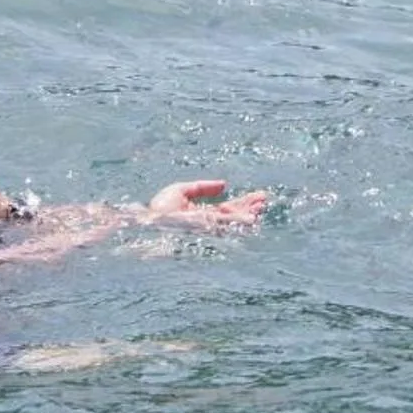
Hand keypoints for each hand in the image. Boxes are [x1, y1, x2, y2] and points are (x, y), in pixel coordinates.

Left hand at [147, 179, 268, 227]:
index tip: (257, 196)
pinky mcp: (206, 228)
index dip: (241, 202)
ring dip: (248, 215)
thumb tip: (224, 184)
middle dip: (248, 208)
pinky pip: (226, 224)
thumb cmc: (160, 208)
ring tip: (261, 208)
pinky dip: (239, 221)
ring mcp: (207, 227)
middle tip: (264, 200)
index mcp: (202, 214)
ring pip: (232, 222)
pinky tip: (250, 217)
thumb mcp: (182, 190)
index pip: (226, 208)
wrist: (149, 221)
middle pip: (233, 215)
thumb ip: (203, 187)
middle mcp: (207, 222)